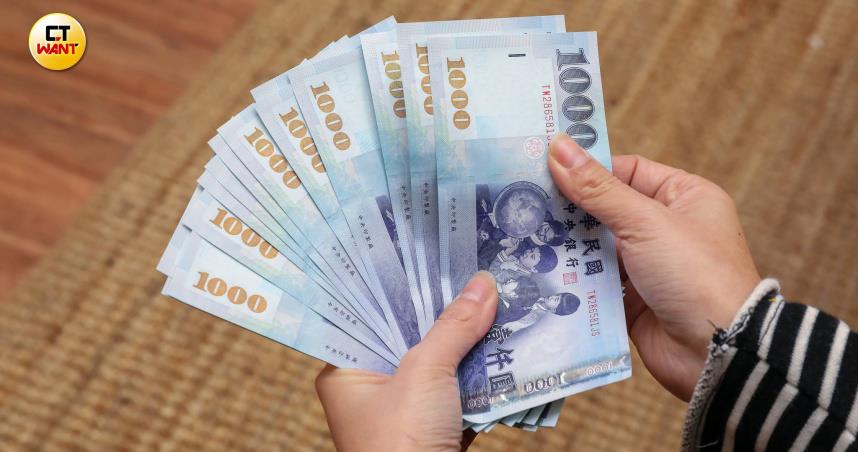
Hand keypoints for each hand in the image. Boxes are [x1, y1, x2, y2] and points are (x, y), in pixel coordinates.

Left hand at [316, 272, 497, 451]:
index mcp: (346, 370)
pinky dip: (479, 369)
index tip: (428, 250)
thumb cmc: (401, 444)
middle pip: (409, 333)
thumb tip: (483, 284)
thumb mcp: (425, 375)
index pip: (370, 311)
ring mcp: (405, 407)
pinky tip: (504, 341)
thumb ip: (453, 327)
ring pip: (438, 359)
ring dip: (466, 337)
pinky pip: (457, 386)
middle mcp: (371, 385)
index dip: (401, 281)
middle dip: (442, 307)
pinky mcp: (436, 424)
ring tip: (494, 294)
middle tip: (470, 266)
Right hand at [548, 134, 759, 400]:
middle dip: (569, 210)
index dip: (588, 169)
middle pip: (606, 209)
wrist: (717, 352)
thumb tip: (559, 147)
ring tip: (523, 234)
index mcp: (684, 197)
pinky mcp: (632, 301)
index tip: (545, 167)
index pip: (627, 171)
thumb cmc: (696, 274)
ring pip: (596, 247)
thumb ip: (597, 188)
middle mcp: (666, 229)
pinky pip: (595, 282)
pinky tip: (538, 270)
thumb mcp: (645, 221)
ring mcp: (648, 266)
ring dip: (567, 246)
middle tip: (524, 201)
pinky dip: (572, 279)